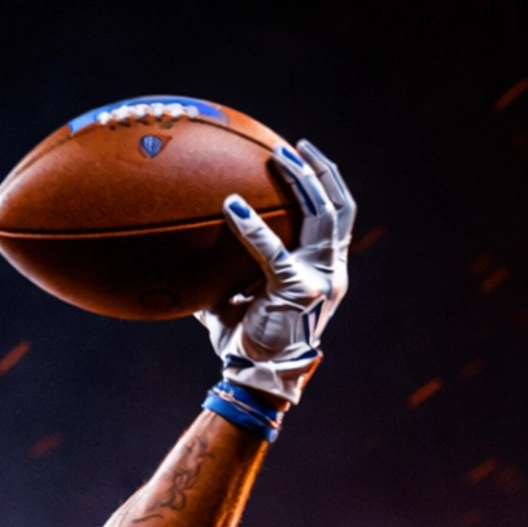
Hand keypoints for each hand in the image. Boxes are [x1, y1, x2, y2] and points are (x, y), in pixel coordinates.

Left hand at [198, 140, 354, 404]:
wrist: (257, 380)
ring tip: (279, 156)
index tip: (306, 160)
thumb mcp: (236, 305)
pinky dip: (252, 227)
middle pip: (337, 207)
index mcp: (325, 272)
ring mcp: (318, 279)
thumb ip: (224, 279)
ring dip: (301, 182)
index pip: (338, 220)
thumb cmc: (247, 347)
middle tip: (294, 146)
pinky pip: (273, 250)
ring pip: (321, 215)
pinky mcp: (296, 289)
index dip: (328, 186)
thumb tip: (189, 261)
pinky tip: (231, 207)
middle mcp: (330, 271)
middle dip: (319, 171)